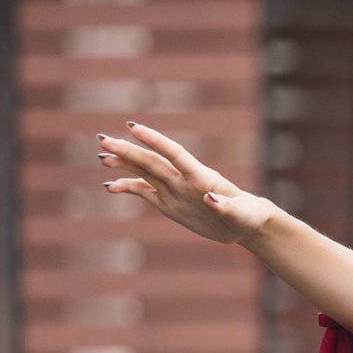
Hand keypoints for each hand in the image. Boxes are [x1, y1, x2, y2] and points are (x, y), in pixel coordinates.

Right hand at [100, 122, 277, 248]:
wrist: (246, 224)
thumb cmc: (249, 215)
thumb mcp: (242, 214)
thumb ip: (226, 206)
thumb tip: (209, 198)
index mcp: (201, 177)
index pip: (174, 153)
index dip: (155, 140)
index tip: (132, 127)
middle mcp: (184, 180)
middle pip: (152, 161)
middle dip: (128, 150)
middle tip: (103, 140)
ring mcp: (176, 190)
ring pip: (145, 172)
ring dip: (124, 164)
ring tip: (103, 158)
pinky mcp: (170, 204)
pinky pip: (145, 192)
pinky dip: (128, 187)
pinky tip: (110, 186)